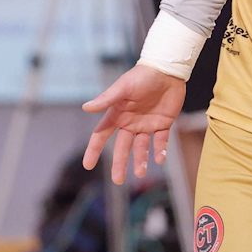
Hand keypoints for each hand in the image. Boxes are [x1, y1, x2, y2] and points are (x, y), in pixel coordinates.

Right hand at [80, 64, 186, 183]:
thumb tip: (85, 108)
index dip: (94, 150)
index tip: (88, 165)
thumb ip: (106, 100)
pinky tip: (159, 159)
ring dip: (140, 160)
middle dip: (119, 164)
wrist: (166, 70)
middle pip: (122, 147)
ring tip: (140, 173)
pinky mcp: (163, 124)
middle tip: (117, 181)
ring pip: (141, 148)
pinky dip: (159, 151)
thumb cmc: (141, 76)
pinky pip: (160, 142)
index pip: (101, 135)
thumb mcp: (122, 88)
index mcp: (117, 114)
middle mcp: (130, 122)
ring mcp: (146, 124)